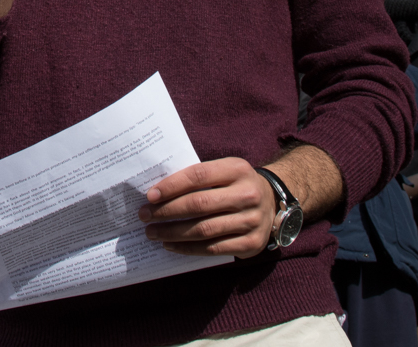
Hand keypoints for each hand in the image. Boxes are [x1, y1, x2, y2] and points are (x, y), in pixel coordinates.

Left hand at [138, 158, 277, 258]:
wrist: (272, 203)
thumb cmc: (236, 185)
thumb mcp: (224, 171)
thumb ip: (199, 178)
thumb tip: (157, 193)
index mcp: (238, 169)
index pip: (198, 175)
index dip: (172, 186)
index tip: (150, 195)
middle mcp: (248, 194)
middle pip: (199, 204)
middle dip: (166, 211)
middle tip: (144, 216)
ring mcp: (252, 220)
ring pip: (204, 229)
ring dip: (172, 233)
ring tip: (152, 232)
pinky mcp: (251, 243)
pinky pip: (213, 249)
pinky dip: (188, 248)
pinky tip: (171, 245)